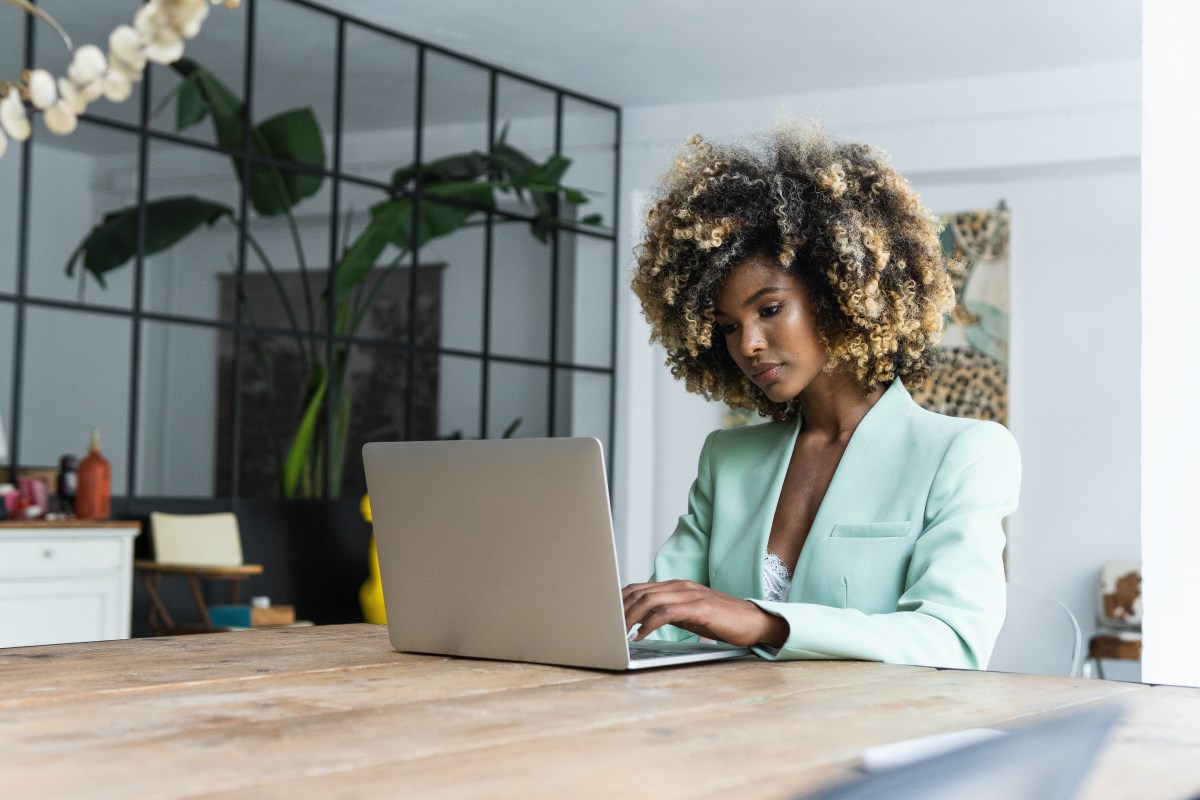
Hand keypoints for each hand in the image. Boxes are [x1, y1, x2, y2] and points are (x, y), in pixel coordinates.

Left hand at [622, 580, 788, 647]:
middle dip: (620, 609)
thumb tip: (641, 621)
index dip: (620, 599)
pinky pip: (666, 613)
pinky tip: (640, 635)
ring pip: (650, 600)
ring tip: (618, 632)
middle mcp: (681, 586)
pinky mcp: (700, 607)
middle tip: (606, 626)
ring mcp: (690, 595)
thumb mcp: (690, 615)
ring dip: (630, 617)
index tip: (606, 614)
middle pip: (641, 592)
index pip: (640, 587)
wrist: (754, 622)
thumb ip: (668, 613)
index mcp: (678, 586)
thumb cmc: (722, 621)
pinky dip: (649, 624)